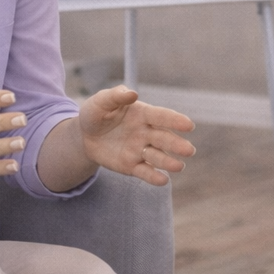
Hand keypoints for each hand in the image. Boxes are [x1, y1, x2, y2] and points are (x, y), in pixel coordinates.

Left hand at [78, 86, 195, 185]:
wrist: (84, 136)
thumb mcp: (101, 102)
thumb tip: (133, 93)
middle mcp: (146, 132)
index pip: (162, 117)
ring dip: (169, 161)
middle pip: (164, 138)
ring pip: (157, 156)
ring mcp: (140, 150)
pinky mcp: (132, 166)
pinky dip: (154, 176)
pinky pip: (145, 171)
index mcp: (143, 114)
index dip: (175, 120)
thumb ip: (116, 96)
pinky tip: (163, 180)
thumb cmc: (95, 114)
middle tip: (189, 150)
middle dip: (177, 144)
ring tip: (179, 166)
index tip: (189, 125)